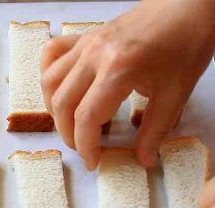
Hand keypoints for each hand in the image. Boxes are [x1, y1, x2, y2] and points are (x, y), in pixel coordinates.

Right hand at [41, 0, 214, 169]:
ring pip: (50, 82)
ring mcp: (85, 43)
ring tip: (71, 123)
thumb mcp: (176, 94)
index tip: (93, 162)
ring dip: (55, 109)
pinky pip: (51, 54)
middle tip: (84, 148)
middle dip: (68, 133)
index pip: (87, 117)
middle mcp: (94, 55)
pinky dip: (49, 75)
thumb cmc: (186, 46)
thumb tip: (142, 159)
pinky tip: (60, 89)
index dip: (86, 145)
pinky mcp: (84, 37)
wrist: (188, 8)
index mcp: (118, 69)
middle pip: (62, 103)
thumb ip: (156, 130)